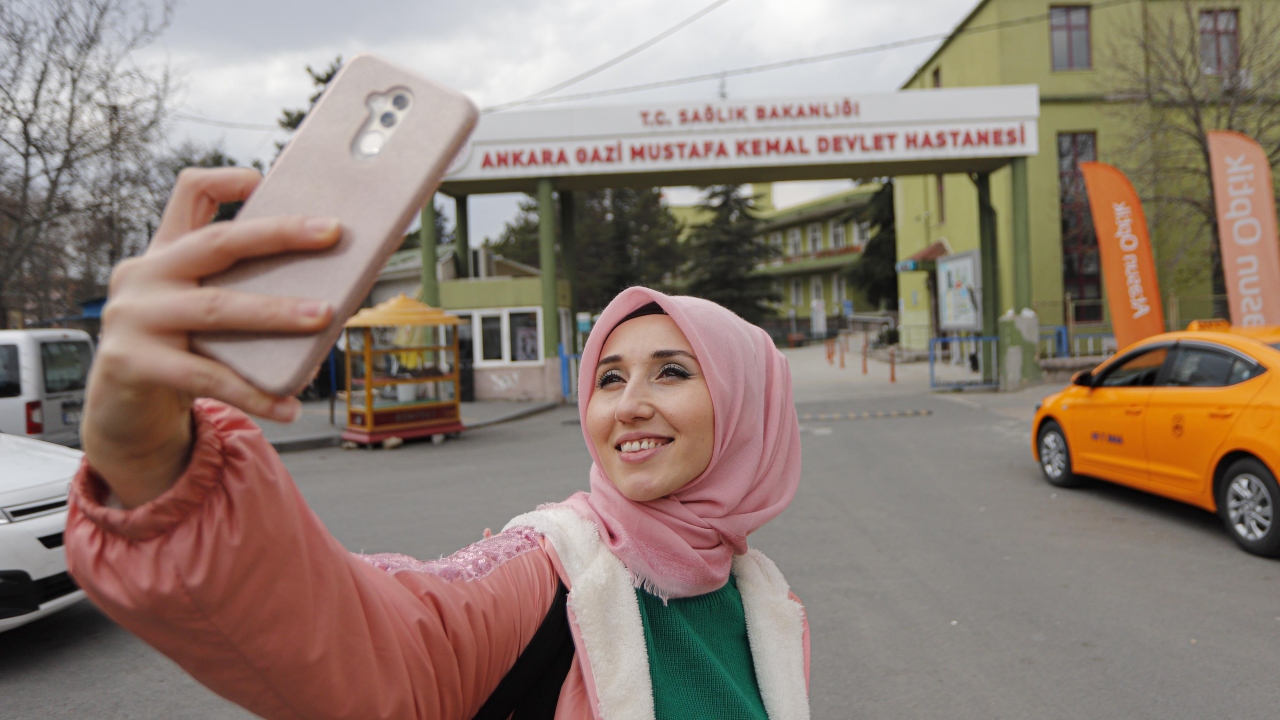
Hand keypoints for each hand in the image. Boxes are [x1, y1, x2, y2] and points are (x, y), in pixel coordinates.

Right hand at [82, 168, 339, 507]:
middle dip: (279, 234)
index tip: (265, 180)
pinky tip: (289, 404)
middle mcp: (144, 275)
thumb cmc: (179, 354)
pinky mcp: (131, 362)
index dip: (227, 181)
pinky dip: (254, 393)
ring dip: (277, 312)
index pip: (189, 194)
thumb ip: (243, 294)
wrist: (122, 412)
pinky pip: (206, 377)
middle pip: (217, 242)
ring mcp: (133, 317)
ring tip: (325, 316)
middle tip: (332, 231)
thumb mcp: (203, 313)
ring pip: (217, 307)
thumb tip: (329, 297)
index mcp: (165, 254)